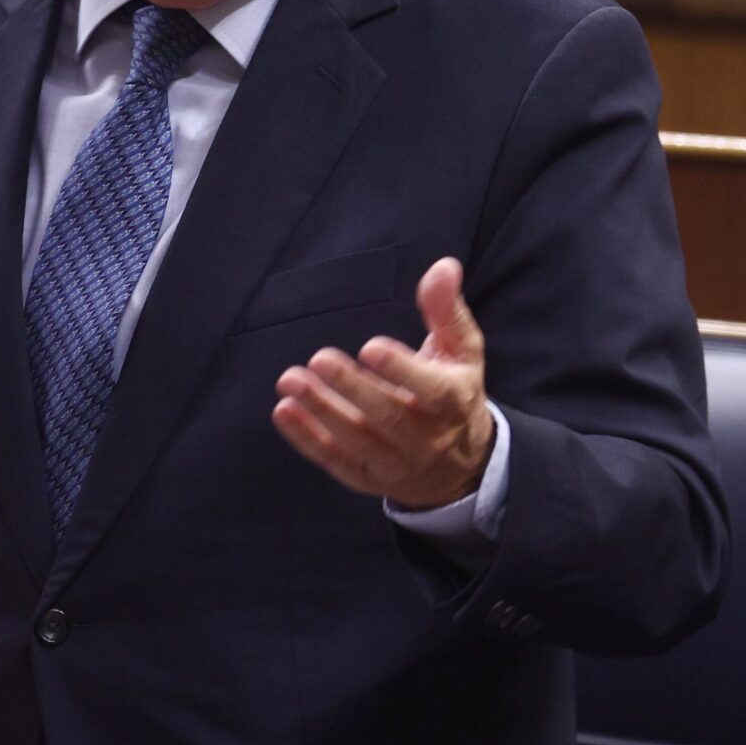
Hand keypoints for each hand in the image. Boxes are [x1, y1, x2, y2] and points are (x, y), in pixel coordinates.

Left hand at [272, 255, 495, 508]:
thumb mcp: (461, 351)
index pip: (433, 391)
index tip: (370, 346)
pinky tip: (284, 411)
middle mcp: (429, 440)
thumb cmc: (454, 391)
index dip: (402, 370)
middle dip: (352, 388)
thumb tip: (443, 266)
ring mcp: (397, 464)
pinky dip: (307, 439)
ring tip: (290, 380)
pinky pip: (335, 461)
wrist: (459, 465)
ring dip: (322, 410)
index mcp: (455, 403)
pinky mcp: (368, 479)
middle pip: (389, 417)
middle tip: (319, 358)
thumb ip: (446, 310)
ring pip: (358, 441)